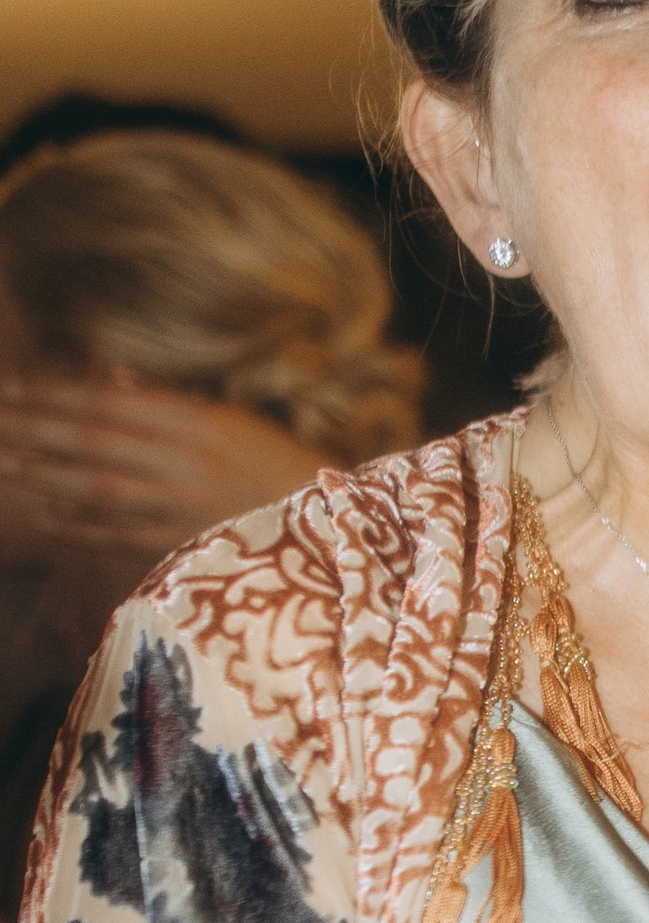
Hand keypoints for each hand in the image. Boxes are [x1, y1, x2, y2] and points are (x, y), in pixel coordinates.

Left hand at [0, 371, 321, 578]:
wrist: (340, 530)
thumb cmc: (281, 468)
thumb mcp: (231, 421)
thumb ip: (166, 402)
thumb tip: (103, 380)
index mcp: (201, 422)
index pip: (111, 402)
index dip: (56, 393)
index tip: (11, 384)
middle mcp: (188, 460)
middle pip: (95, 441)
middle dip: (37, 429)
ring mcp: (186, 505)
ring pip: (100, 487)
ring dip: (47, 475)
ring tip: (3, 464)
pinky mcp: (188, 543)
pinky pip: (123, 533)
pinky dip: (80, 523)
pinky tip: (46, 511)